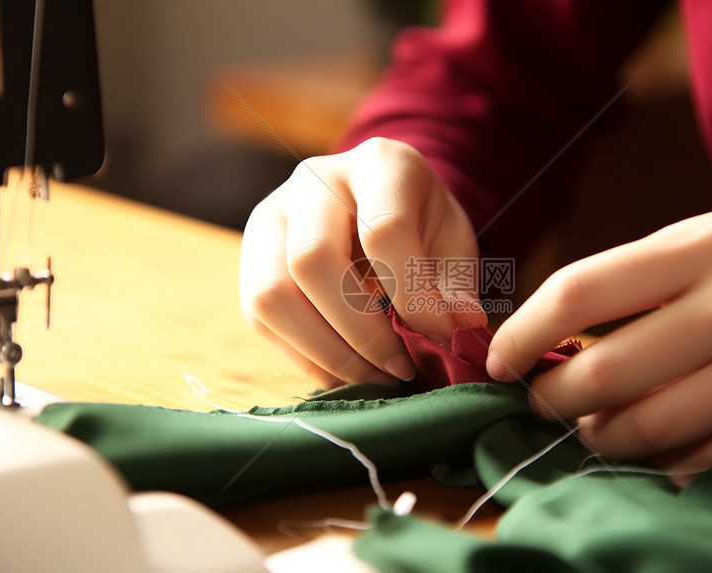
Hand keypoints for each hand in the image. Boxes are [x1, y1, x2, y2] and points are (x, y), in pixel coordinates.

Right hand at [240, 138, 485, 385]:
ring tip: (375, 377)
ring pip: (271, 296)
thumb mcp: (452, 240)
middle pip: (312, 260)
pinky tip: (347, 372)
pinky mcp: (252, 258)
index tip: (442, 339)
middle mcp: (313, 180)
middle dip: (361, 331)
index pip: (385, 229)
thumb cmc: (420, 221)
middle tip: (401, 368)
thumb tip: (459, 331)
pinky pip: (260, 319)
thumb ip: (455, 284)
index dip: (414, 295)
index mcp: (378, 163)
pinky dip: (306, 357)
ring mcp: (272, 217)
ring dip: (326, 352)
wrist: (376, 202)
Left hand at [487, 206, 711, 470]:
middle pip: (607, 372)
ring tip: (594, 428)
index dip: (524, 332)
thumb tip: (561, 339)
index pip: (581, 292)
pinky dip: (668, 461)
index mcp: (707, 245)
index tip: (502, 358)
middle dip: (554, 401)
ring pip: (655, 427)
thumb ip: (642, 280)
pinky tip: (656, 449)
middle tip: (541, 405)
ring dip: (604, 437)